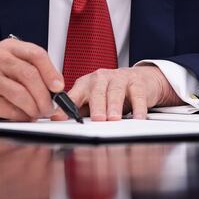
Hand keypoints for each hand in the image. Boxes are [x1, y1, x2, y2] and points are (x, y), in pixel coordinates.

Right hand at [0, 37, 63, 120]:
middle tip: (50, 107)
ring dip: (35, 108)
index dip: (51, 72)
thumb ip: (36, 73)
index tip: (59, 87)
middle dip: (44, 95)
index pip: (36, 54)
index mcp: (9, 47)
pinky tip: (22, 115)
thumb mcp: (15, 68)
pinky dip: (21, 115)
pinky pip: (11, 109)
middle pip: (30, 75)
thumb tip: (58, 91)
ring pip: (21, 94)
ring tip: (38, 113)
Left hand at [52, 65, 181, 120]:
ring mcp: (119, 78)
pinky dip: (138, 107)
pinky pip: (137, 94)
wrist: (140, 79)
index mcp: (85, 83)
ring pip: (115, 91)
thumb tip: (59, 121)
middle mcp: (101, 78)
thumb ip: (79, 109)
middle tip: (97, 119)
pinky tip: (138, 117)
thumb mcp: (93, 100)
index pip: (74, 95)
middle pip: (97, 91)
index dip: (67, 106)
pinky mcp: (137, 82)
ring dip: (115, 105)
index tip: (60, 118)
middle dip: (97, 105)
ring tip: (114, 118)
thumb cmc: (111, 92)